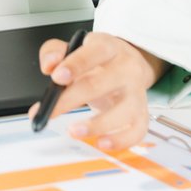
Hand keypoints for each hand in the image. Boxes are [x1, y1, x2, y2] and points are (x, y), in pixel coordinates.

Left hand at [27, 32, 165, 150]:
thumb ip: (54, 52)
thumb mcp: (75, 48)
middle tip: (50, 110)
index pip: (94, 52)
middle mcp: (127, 69)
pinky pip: (137, 130)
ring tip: (74, 131)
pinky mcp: (141, 113)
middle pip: (100, 84)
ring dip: (98, 124)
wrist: (128, 65)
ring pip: (124, 111)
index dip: (75, 65)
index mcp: (109, 47)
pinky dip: (121, 140)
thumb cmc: (97, 59)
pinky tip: (101, 143)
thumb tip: (49, 66)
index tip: (56, 77)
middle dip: (72, 99)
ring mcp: (137, 92)